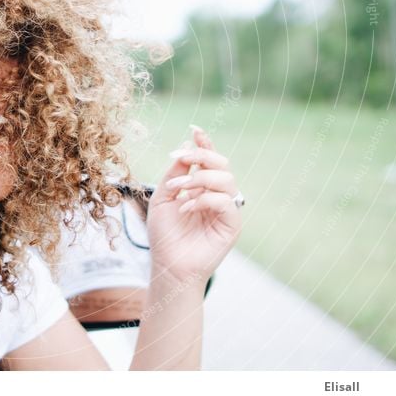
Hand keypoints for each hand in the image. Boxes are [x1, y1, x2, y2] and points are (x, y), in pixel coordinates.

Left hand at [145, 125, 242, 285]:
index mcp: (202, 187)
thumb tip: (185, 146)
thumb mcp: (163, 197)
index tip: (195, 130)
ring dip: (199, 178)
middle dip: (202, 156)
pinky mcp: (232, 225)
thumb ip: (174, 173)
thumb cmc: (164, 235)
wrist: (168, 265)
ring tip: (179, 190)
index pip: (209, 160)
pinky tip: (186, 207)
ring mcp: (226, 210)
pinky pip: (226, 201)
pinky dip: (204, 199)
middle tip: (182, 159)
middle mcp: (217, 195)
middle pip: (222, 164)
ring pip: (225, 179)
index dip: (205, 144)